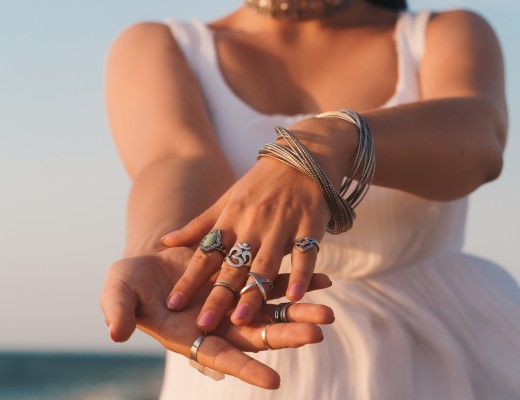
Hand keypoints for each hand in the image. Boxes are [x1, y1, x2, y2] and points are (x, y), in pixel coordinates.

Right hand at [100, 246, 333, 388]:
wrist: (148, 260)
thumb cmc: (129, 283)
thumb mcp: (118, 293)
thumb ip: (118, 312)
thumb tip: (115, 333)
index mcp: (191, 335)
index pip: (222, 356)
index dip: (245, 369)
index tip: (272, 382)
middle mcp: (219, 323)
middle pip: (258, 335)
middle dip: (286, 336)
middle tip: (317, 334)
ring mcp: (234, 301)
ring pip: (272, 309)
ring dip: (299, 311)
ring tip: (327, 311)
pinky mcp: (242, 277)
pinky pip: (274, 280)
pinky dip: (296, 281)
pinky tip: (322, 278)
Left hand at [160, 117, 351, 331]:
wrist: (299, 159)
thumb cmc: (258, 186)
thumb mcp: (225, 201)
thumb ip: (198, 226)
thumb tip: (164, 242)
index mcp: (230, 220)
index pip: (205, 254)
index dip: (189, 279)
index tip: (173, 303)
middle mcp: (252, 225)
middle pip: (232, 267)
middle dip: (217, 297)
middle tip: (203, 324)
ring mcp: (281, 226)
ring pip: (266, 264)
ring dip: (253, 292)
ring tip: (241, 319)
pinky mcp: (308, 227)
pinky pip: (304, 255)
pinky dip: (301, 276)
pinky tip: (296, 297)